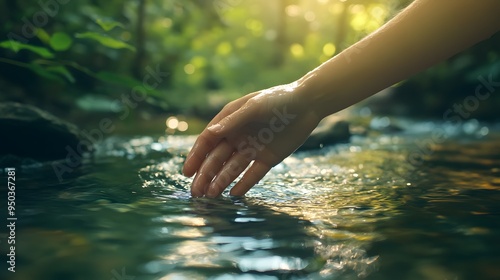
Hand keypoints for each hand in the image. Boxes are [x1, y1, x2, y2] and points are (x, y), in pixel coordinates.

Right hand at [182, 83, 320, 196]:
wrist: (307, 104)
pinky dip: (244, 184)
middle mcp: (237, 136)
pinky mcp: (267, 158)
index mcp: (229, 121)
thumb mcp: (254, 107)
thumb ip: (233, 121)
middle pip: (217, 159)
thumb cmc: (278, 99)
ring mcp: (252, 148)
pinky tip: (233, 195)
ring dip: (221, 182)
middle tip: (196, 193)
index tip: (187, 172)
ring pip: (232, 168)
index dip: (196, 156)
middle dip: (205, 175)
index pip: (208, 141)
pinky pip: (253, 174)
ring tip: (211, 196)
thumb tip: (209, 133)